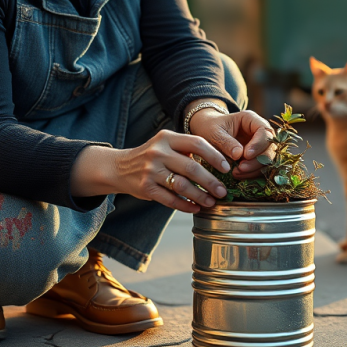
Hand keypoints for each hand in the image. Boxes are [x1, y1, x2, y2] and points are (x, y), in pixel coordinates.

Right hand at [71, 131, 231, 213]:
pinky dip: (185, 205)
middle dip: (211, 181)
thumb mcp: (166, 144)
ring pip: (182, 186)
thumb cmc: (152, 156)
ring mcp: (150, 171)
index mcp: (167, 137)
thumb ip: (187, 149)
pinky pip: (170, 199)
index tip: (227, 168)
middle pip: (191, 167)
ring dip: (200, 196)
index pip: (196, 143)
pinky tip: (195, 208)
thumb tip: (219, 164)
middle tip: (223, 191)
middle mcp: (158, 152)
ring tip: (211, 202)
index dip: (214, 156)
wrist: (119, 167)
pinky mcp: (145, 188)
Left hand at [188, 108, 273, 179]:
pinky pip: (260, 168)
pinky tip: (238, 176)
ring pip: (267, 160)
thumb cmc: (210, 128)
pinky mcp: (256, 158)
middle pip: (270, 147)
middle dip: (258, 160)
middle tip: (241, 168)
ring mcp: (259, 146)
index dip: (258, 144)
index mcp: (251, 120)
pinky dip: (251, 174)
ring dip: (255, 170)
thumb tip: (239, 154)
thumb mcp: (214, 132)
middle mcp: (259, 132)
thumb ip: (226, 142)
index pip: (264, 130)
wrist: (207, 132)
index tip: (246, 155)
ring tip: (236, 173)